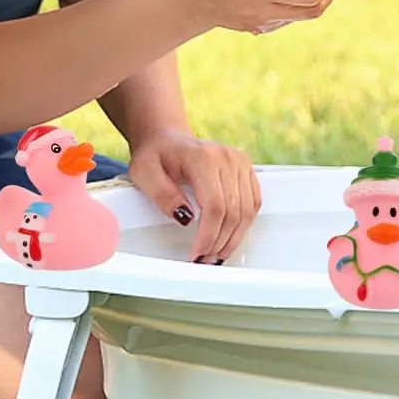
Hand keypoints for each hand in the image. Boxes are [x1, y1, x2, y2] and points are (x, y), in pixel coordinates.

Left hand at [126, 128, 261, 262]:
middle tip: (204, 260)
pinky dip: (244, 225)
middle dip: (219, 242)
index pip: (215, 206)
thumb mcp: (145, 174)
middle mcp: (227, 157)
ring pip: (247, 210)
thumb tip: (185, 218)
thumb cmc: (155, 155)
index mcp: (203, 157)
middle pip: (233, 211)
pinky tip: (229, 238)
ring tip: (216, 254)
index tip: (196, 253)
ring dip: (233, 238)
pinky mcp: (246, 168)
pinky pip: (253, 203)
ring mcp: (240, 161)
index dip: (209, 236)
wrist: (167, 138)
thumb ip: (163, 195)